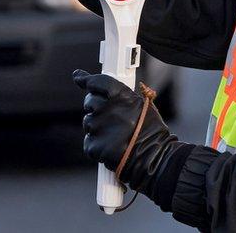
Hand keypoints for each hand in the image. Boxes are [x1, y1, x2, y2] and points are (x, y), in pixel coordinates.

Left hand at [73, 69, 179, 192]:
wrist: (156, 158)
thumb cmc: (151, 132)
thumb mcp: (142, 105)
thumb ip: (121, 96)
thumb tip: (103, 88)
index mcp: (123, 97)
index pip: (98, 82)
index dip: (86, 80)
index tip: (79, 78)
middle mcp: (109, 110)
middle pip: (90, 101)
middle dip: (94, 107)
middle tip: (108, 117)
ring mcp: (100, 128)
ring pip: (88, 122)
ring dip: (97, 127)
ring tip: (115, 135)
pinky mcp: (95, 146)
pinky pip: (89, 141)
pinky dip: (97, 145)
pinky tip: (111, 147)